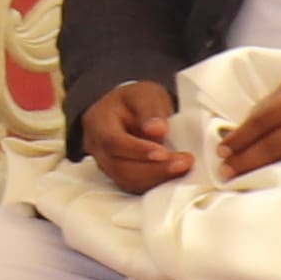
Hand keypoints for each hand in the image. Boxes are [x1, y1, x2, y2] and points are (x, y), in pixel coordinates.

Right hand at [79, 78, 188, 193]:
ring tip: (184, 167)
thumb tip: (157, 130)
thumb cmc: (134, 101)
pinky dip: (157, 183)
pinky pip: (135, 186)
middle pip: (119, 167)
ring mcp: (106, 164)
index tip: (165, 152)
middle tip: (184, 162)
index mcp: (97, 122)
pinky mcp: (120, 176)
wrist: (128, 109)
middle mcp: (97, 147)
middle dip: (154, 169)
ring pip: (127, 181)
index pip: (113, 142)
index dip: (138, 150)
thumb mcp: (144, 93)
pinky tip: (175, 174)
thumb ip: (150, 109)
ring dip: (158, 178)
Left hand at [219, 71, 280, 177]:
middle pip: (274, 144)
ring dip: (263, 172)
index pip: (263, 120)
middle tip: (225, 170)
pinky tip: (273, 181)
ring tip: (241, 179)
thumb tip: (243, 128)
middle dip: (246, 160)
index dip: (240, 137)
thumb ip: (274, 103)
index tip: (223, 149)